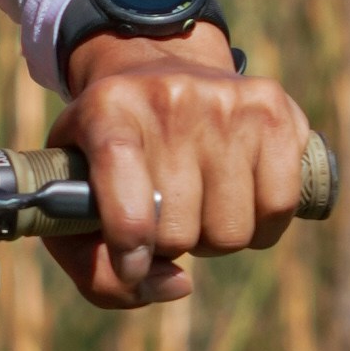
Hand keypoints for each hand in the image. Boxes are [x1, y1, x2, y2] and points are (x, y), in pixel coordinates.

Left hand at [55, 26, 313, 314]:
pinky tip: (239, 202)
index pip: (125, 202)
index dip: (130, 249)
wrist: (156, 66)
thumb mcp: (71, 199)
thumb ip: (94, 269)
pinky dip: (260, 226)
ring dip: (214, 237)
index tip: (132, 265)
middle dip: (170, 243)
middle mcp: (168, 99)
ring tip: (198, 205)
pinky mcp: (273, 109)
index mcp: (106, 114)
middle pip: (179, 232)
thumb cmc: (107, 154)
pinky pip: (278, 207)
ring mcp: (226, 101)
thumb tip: (177, 284)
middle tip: (163, 216)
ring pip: (232, 231)